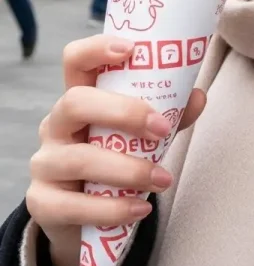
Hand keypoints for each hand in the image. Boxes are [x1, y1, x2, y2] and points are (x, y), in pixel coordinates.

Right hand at [27, 35, 205, 265]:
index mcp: (79, 99)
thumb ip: (167, 116)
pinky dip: (112, 209)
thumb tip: (198, 97)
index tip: (131, 50)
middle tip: (162, 129)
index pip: (75, 61)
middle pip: (75, 102)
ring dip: (128, 170)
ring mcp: (45, 163)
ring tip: (163, 179)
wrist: (84, 217)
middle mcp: (55, 125)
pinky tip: (140, 208)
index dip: (97, 48)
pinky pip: (74, 205)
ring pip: (80, 159)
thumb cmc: (114, 163)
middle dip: (123, 113)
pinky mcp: (42, 202)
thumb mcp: (141, 137)